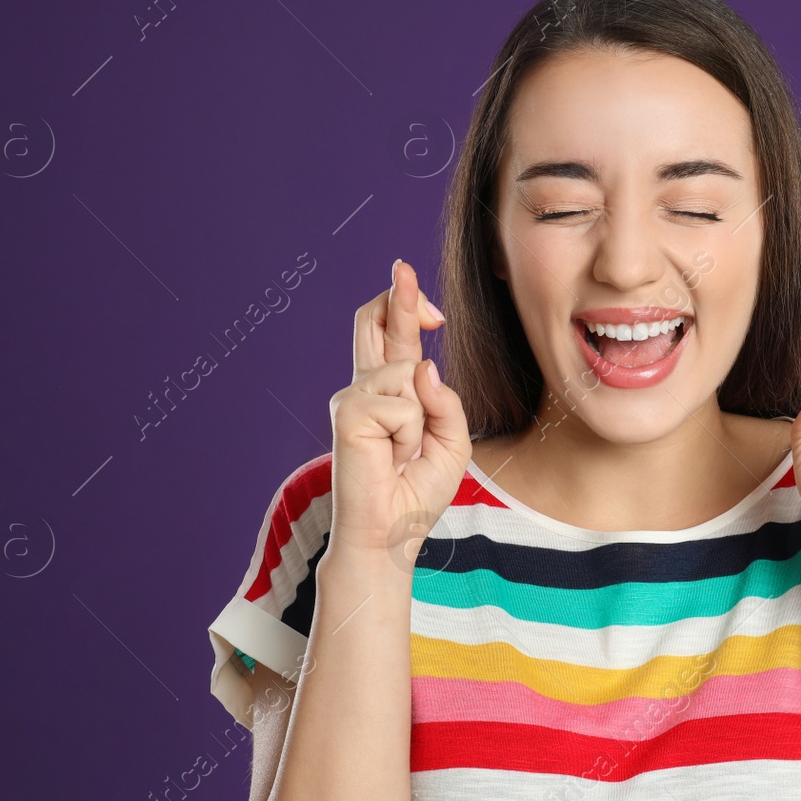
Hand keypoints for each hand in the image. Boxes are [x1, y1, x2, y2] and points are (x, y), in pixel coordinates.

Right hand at [326, 259, 470, 562]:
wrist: (392, 533)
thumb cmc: (418, 491)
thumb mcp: (452, 441)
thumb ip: (446, 401)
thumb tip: (424, 366)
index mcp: (391, 391)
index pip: (394, 337)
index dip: (401, 303)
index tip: (404, 273)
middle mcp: (366, 388)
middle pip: (374, 321)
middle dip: (397, 296)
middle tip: (403, 268)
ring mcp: (353, 397)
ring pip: (407, 371)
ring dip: (420, 418)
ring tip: (403, 452)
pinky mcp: (347, 413)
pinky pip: (402, 404)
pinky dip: (409, 433)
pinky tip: (391, 457)